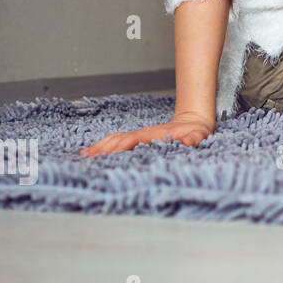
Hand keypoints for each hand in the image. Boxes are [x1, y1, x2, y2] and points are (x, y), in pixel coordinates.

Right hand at [81, 114, 213, 156]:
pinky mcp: (138, 139)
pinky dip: (103, 145)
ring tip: (84, 157)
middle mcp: (142, 134)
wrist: (194, 120)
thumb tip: (189, 143)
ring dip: (99, 147)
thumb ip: (193, 139)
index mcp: (153, 135)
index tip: (105, 157)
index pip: (131, 141)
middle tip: (86, 161)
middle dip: (102, 149)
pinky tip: (93, 152)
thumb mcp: (198, 136)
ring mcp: (139, 135)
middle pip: (117, 140)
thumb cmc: (196, 131)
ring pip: (114, 139)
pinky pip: (117, 141)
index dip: (118, 148)